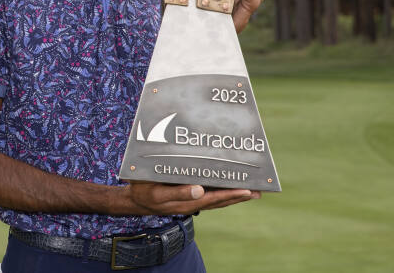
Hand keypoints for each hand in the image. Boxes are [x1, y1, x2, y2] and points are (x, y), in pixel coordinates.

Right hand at [126, 181, 258, 214]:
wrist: (137, 200)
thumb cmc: (144, 190)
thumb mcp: (155, 190)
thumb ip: (177, 191)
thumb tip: (199, 190)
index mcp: (182, 201)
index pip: (209, 198)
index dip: (227, 194)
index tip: (243, 189)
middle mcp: (190, 203)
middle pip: (218, 201)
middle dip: (237, 196)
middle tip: (256, 191)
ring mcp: (191, 202)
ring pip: (217, 200)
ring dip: (235, 196)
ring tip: (253, 192)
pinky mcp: (191, 199)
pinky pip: (212, 198)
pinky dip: (226, 194)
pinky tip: (236, 190)